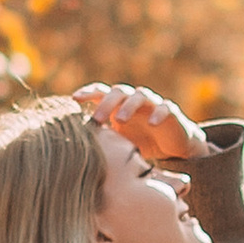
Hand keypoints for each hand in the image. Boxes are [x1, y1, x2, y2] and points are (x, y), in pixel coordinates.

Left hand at [75, 79, 203, 166]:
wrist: (172, 147)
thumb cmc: (140, 142)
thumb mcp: (118, 142)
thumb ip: (101, 140)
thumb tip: (71, 150)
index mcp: (118, 104)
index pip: (102, 92)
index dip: (89, 92)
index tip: (74, 98)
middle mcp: (134, 100)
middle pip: (118, 92)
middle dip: (106, 104)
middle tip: (96, 119)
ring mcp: (152, 104)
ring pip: (140, 95)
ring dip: (128, 106)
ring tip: (120, 120)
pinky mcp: (170, 111)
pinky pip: (165, 107)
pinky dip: (158, 113)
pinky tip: (153, 123)